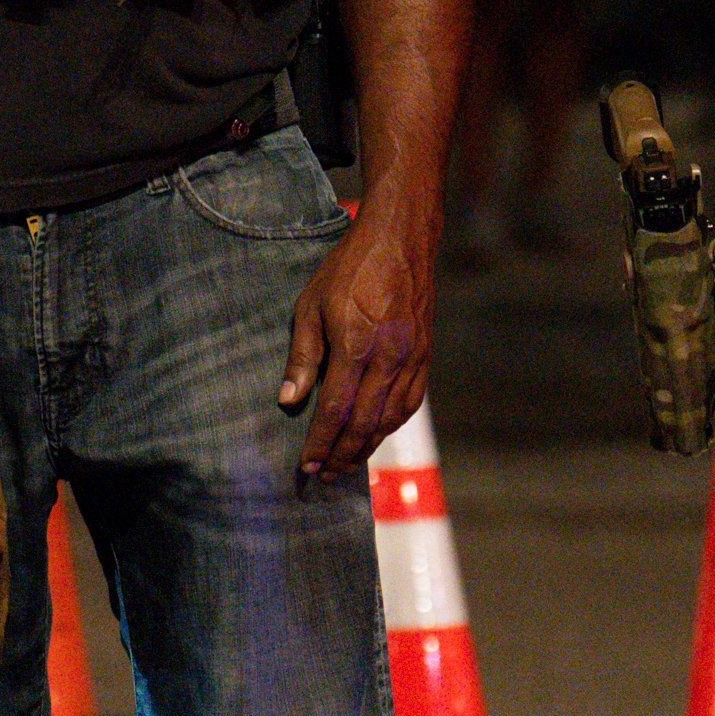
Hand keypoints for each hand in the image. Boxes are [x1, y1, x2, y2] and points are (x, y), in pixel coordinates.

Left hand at [280, 210, 432, 479]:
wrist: (400, 240)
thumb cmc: (348, 268)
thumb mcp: (311, 305)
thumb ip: (302, 356)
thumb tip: (289, 400)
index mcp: (356, 345)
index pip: (337, 410)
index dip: (321, 442)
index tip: (307, 465)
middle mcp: (389, 358)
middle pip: (366, 423)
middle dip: (343, 454)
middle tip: (324, 475)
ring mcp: (412, 358)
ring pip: (391, 418)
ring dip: (368, 446)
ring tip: (346, 462)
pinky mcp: (425, 355)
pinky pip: (409, 402)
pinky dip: (390, 425)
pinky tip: (376, 433)